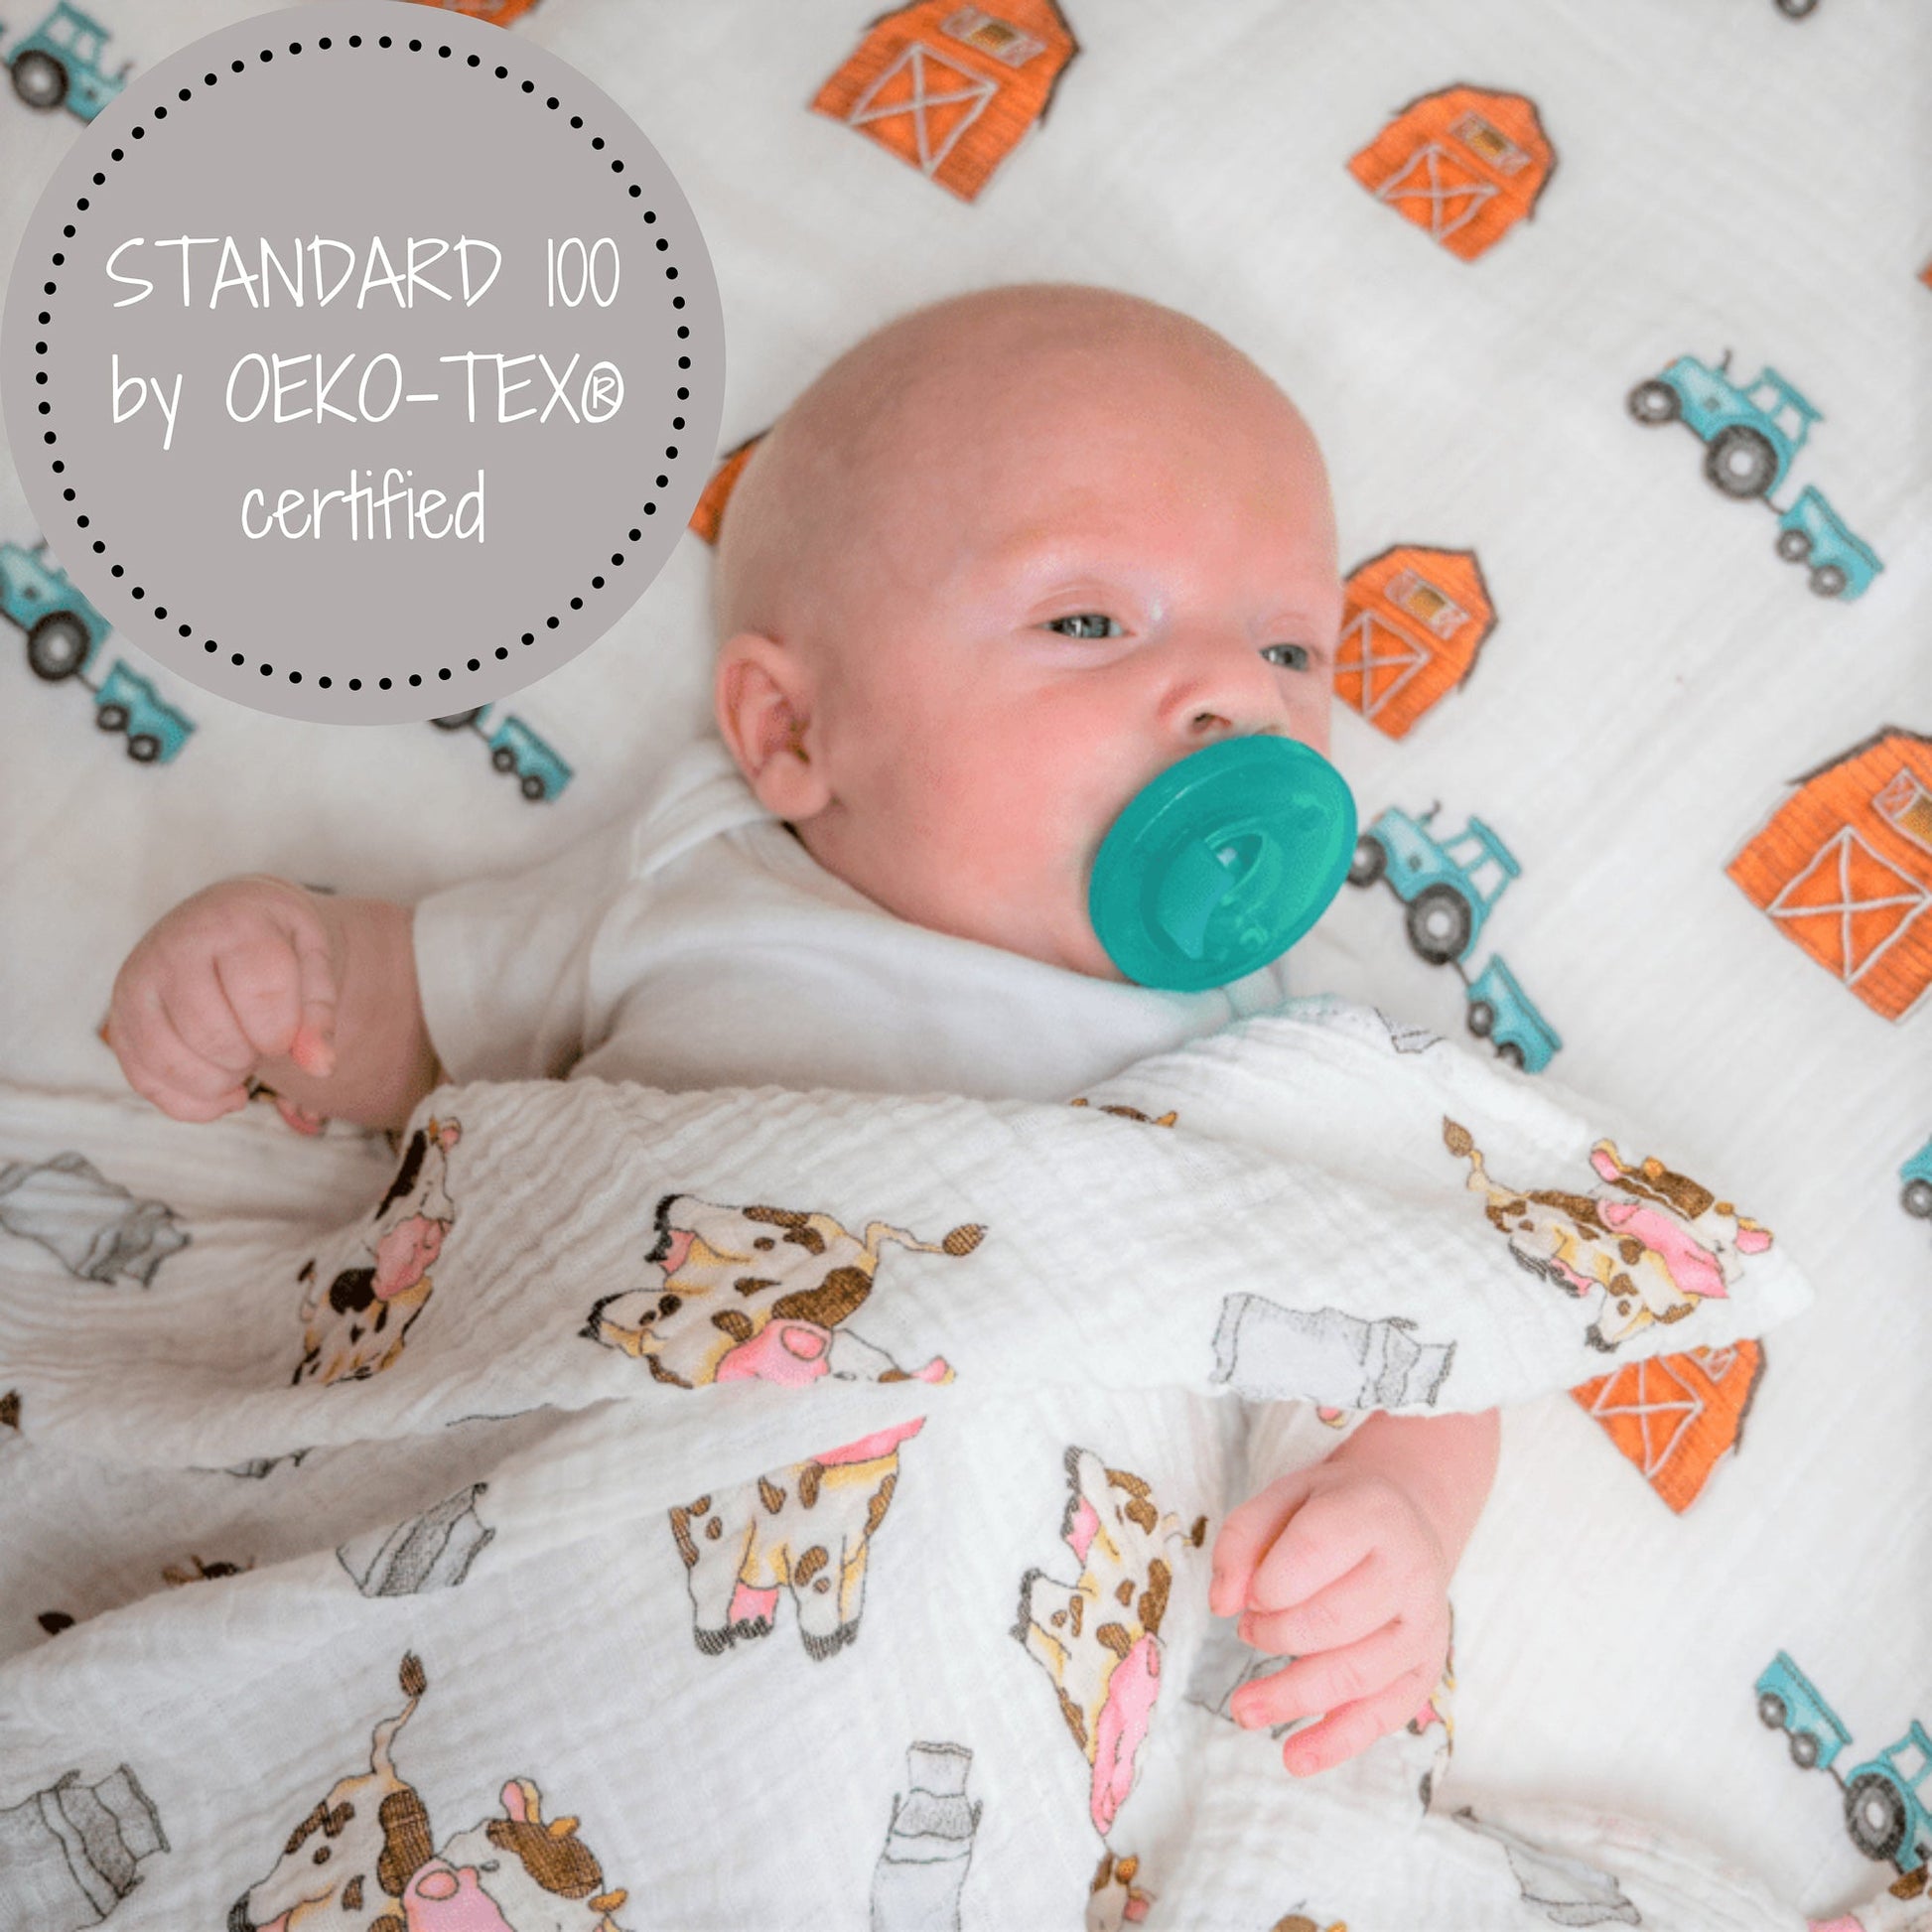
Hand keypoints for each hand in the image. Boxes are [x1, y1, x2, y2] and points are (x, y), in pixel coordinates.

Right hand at [106, 876, 340, 1122]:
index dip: (282, 1032)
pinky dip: (195, 1103)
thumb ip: (320, 1015)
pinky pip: (147, 1083)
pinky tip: (225, 1087)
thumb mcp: (315, 961)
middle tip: (263, 1041)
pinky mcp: (119, 1022)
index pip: (259, 994)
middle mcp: (171, 948)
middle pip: (211, 1035)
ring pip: (171, 1064)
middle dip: (250, 1055)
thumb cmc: (278, 943)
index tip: (288, 1031)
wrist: (230, 919)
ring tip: (242, 1060)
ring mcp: (136, 986)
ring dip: (220, 1082)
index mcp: (231, 922)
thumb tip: (320, 1066)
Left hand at [1209, 1457, 1451, 1777]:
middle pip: (1332, 1621)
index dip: (1266, 1583)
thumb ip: (1242, 1540)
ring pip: (1357, 1673)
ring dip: (1292, 1697)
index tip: (1249, 1595)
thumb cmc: (1331, 1511)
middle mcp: (1409, 1569)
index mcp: (1371, 1514)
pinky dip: (1337, 1741)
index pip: (1311, 1554)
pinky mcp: (1426, 1667)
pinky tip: (1295, 1757)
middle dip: (1274, 1636)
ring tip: (1243, 1709)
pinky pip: (1385, 1714)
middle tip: (1247, 1631)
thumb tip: (1222, 1604)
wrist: (1407, 1520)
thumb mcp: (1282, 1499)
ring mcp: (1424, 1624)